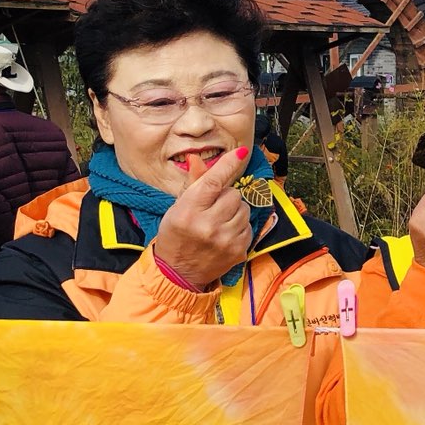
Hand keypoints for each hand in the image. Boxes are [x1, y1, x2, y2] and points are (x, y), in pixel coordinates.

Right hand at [153, 147, 254, 289]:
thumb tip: (198, 158)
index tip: (241, 152)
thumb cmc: (176, 235)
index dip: (228, 165)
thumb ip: (194, 184)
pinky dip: (239, 226)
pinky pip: (249, 226)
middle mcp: (208, 225)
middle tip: (213, 207)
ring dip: (234, 211)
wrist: (178, 272)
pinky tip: (225, 234)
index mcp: (189, 212)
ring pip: (244, 208)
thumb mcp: (178, 208)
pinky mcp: (238, 251)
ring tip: (218, 221)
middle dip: (226, 197)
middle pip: (234, 194)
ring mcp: (225, 240)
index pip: (213, 182)